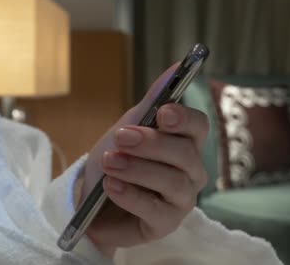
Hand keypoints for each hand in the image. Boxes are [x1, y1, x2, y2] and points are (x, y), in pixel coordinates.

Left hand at [79, 64, 208, 256]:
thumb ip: (152, 101)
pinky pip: (155, 210)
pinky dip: (130, 195)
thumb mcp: (127, 127)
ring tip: (108, 163)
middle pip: (185, 153)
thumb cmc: (115, 160)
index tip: (162, 113)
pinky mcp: (166, 225)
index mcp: (184, 142)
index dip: (184, 119)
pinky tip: (111, 187)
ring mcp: (181, 200)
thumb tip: (176, 65)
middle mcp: (190, 171)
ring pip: (172, 182)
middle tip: (120, 137)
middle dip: (150, 143)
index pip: (199, 126)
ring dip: (136, 169)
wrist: (90, 201)